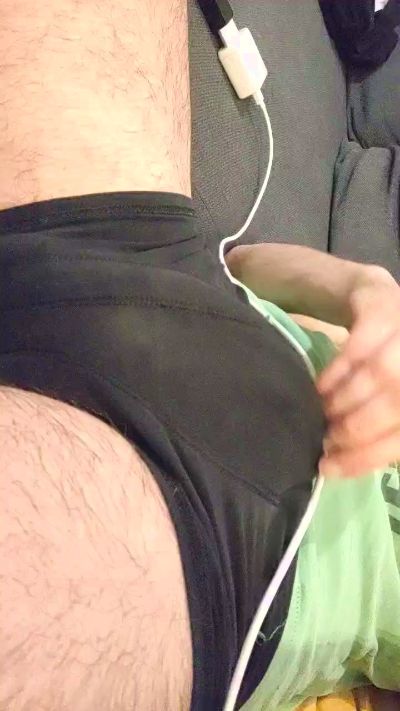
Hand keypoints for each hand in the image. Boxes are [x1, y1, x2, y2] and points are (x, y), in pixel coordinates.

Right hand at [316, 267, 399, 477]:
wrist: (371, 301)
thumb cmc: (379, 362)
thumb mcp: (383, 398)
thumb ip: (374, 427)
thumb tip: (335, 464)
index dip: (366, 457)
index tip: (328, 468)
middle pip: (396, 407)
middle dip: (356, 429)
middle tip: (325, 437)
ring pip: (382, 376)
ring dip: (346, 401)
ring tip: (321, 413)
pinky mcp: (384, 309)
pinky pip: (362, 346)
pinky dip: (339, 370)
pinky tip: (321, 386)